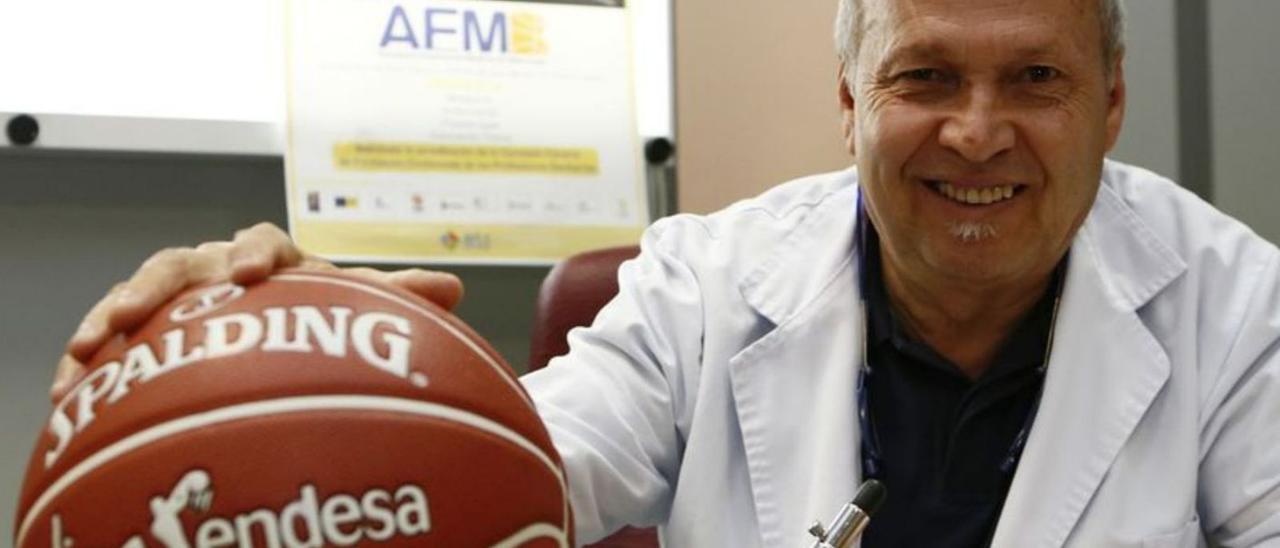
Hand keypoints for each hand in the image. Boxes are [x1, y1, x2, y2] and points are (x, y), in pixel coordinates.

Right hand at [51, 222, 462, 400]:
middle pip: (183, 261)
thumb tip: (453, 286)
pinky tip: (66, 386)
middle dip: (159, 283)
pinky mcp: (143, 325)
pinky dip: (88, 354)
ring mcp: (176, 293)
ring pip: (138, 294)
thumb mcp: (350, 308)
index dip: (255, 253)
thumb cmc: (316, 314)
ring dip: (114, 316)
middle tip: (143, 309)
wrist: (277, 329)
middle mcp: (216, 268)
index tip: (252, 273)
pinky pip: (109, 332)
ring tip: (89, 347)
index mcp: (271, 258)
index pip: (262, 242)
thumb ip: (393, 297)